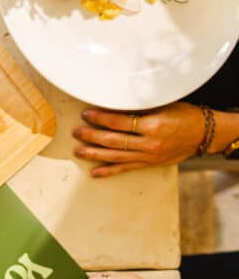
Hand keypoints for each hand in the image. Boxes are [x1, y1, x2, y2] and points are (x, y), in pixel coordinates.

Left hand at [73, 102, 204, 176]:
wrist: (202, 134)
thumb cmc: (184, 115)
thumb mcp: (163, 105)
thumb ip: (140, 108)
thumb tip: (114, 105)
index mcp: (152, 125)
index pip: (120, 122)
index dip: (101, 118)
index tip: (87, 114)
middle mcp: (148, 143)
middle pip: (113, 140)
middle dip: (92, 136)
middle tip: (76, 132)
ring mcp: (147, 156)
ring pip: (116, 156)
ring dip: (95, 153)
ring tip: (78, 150)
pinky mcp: (148, 164)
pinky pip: (125, 168)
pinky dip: (109, 171)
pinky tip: (95, 172)